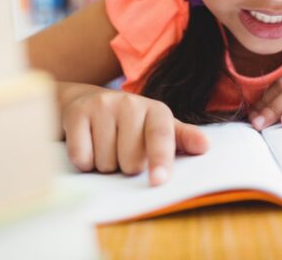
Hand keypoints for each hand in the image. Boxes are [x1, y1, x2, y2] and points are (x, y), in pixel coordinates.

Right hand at [61, 86, 209, 185]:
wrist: (88, 101)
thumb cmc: (131, 124)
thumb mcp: (158, 128)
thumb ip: (182, 139)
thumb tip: (204, 146)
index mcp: (156, 110)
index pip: (160, 136)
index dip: (160, 159)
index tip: (158, 181)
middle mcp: (130, 103)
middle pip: (130, 160)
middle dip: (125, 166)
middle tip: (122, 151)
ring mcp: (102, 105)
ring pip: (105, 162)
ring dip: (104, 164)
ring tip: (104, 146)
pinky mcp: (77, 113)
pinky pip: (82, 157)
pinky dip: (84, 162)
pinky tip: (87, 146)